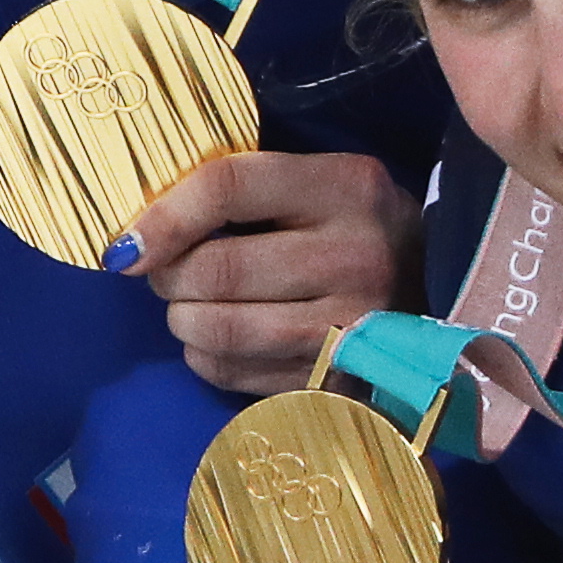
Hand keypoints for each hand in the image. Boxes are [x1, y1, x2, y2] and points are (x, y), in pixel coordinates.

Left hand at [125, 145, 407, 391]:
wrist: (439, 287)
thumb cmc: (350, 226)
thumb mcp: (314, 183)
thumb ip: (237, 191)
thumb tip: (134, 237)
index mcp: (346, 187)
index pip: (227, 188)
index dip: (161, 217)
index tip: (123, 245)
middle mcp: (357, 255)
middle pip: (216, 269)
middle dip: (167, 276)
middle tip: (166, 274)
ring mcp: (356, 325)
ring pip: (223, 329)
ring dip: (183, 319)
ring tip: (190, 306)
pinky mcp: (343, 379)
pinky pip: (238, 373)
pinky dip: (206, 357)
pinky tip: (219, 340)